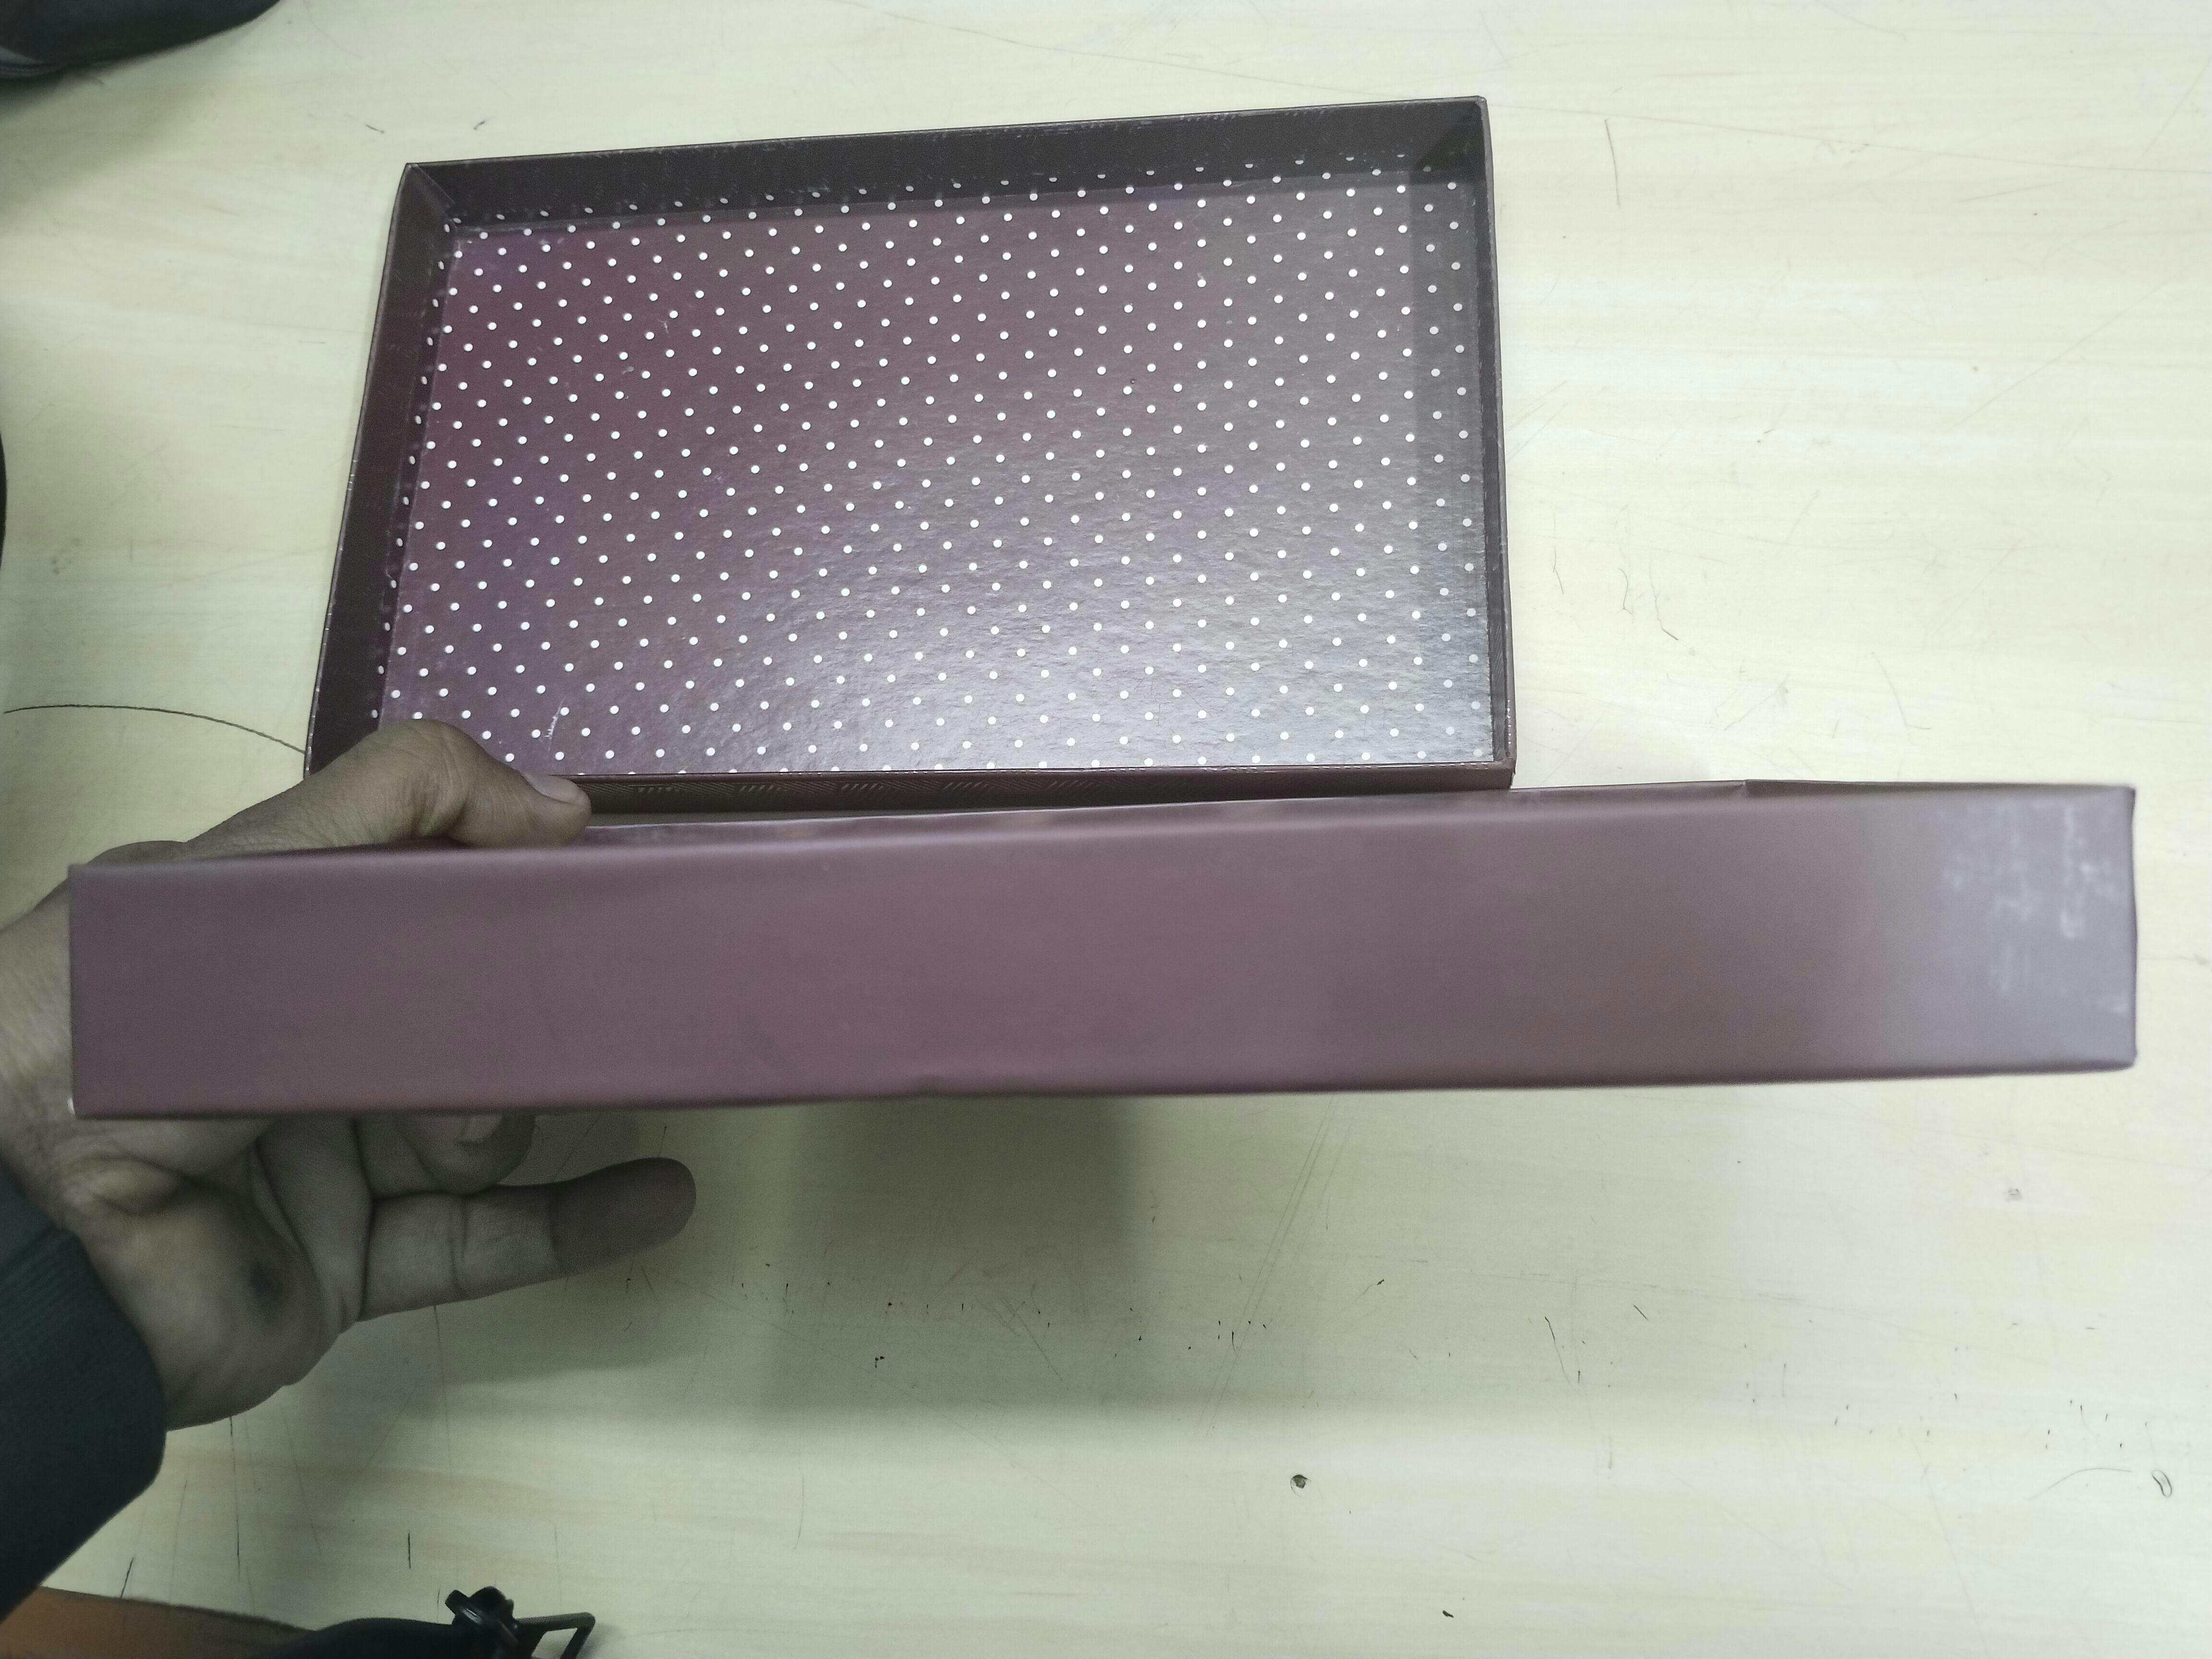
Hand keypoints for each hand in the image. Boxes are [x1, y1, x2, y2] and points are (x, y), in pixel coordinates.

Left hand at [0, 722, 695, 1425]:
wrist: (22, 1247)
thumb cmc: (118, 1037)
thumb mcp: (240, 882)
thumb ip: (394, 809)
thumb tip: (565, 805)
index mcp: (259, 944)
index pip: (410, 896)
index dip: (499, 883)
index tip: (585, 872)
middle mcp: (297, 1047)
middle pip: (463, 1015)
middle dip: (517, 1016)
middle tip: (552, 1012)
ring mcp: (325, 1160)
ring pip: (481, 1123)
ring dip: (507, 1119)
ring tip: (466, 1131)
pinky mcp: (350, 1264)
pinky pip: (484, 1241)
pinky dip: (579, 1221)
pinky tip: (663, 1193)